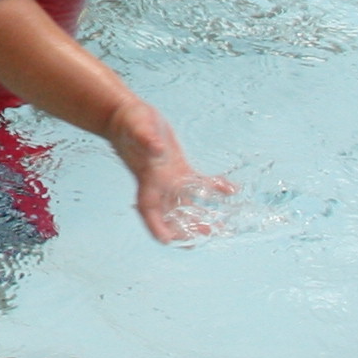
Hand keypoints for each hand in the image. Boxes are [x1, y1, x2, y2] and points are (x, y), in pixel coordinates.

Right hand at [115, 108, 233, 243]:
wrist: (126, 116)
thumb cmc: (129, 122)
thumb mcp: (137, 128)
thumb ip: (146, 139)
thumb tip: (156, 148)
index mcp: (146, 178)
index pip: (148, 208)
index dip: (155, 225)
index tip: (166, 240)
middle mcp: (157, 184)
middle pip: (170, 213)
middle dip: (184, 229)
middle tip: (204, 238)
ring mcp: (168, 178)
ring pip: (185, 204)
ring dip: (201, 216)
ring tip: (219, 227)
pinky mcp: (178, 168)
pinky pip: (197, 183)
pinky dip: (213, 188)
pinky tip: (230, 190)